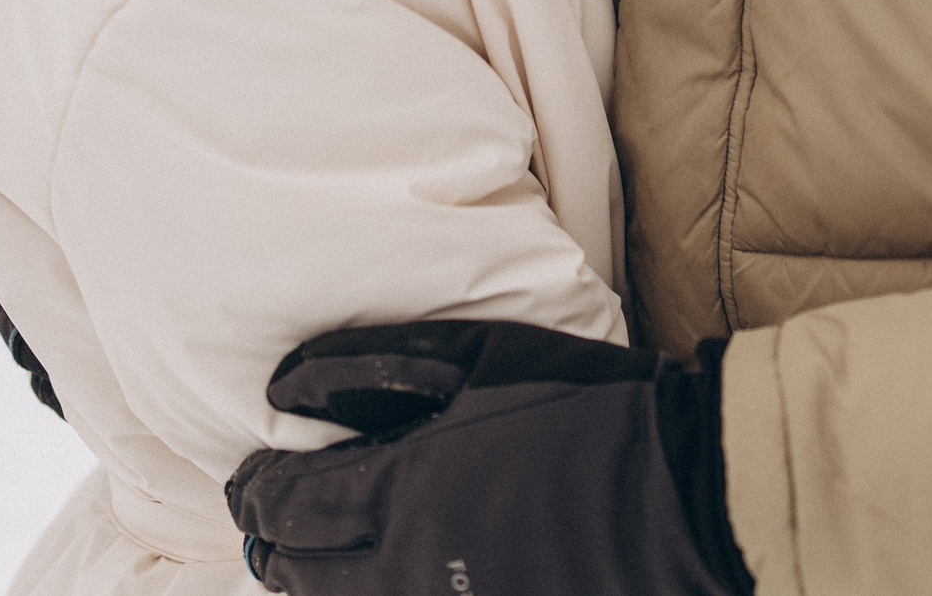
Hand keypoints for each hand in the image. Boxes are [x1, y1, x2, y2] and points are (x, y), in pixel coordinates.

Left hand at [225, 320, 751, 595]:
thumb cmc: (586, 407)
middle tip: (264, 521)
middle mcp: (411, 568)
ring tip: (311, 558)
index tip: (245, 478)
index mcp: (402, 491)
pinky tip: (384, 578)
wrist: (687, 491)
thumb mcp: (480, 357)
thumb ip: (373, 366)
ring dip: (316, 585)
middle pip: (300, 576)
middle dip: (271, 546)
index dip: (253, 494)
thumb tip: (283, 388)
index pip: (285, 509)